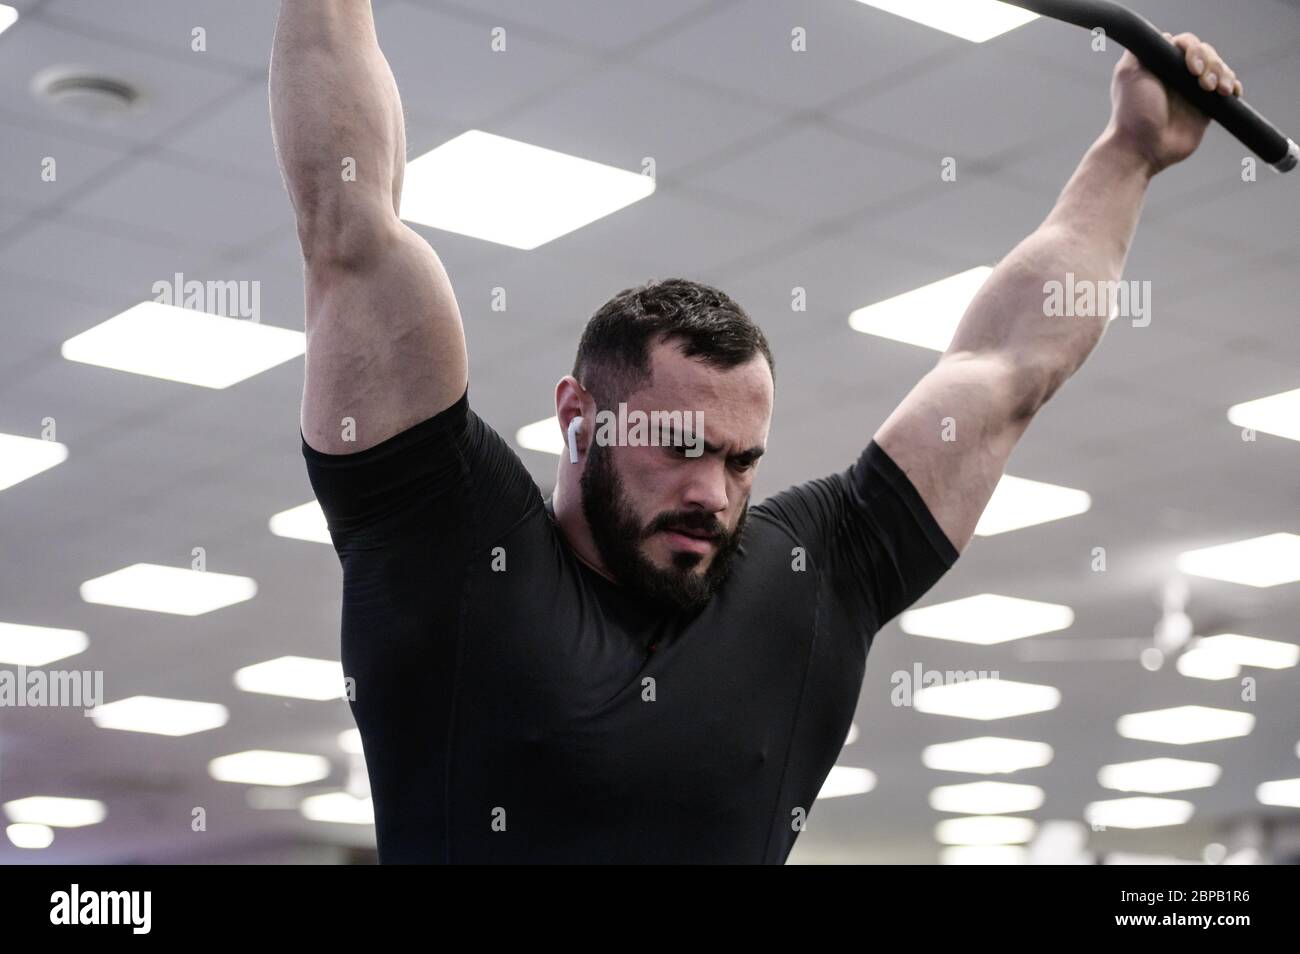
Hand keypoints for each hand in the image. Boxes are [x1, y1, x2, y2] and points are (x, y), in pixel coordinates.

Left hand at [1106, 31, 1242, 175]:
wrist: (1142, 148)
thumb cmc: (1133, 113)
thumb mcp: (1128, 74)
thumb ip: (1139, 50)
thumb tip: (1161, 37)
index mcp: (1162, 65)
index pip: (1187, 43)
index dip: (1194, 50)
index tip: (1191, 68)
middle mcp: (1178, 76)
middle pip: (1207, 53)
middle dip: (1211, 64)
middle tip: (1204, 85)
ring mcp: (1192, 92)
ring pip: (1219, 69)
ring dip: (1223, 74)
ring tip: (1216, 92)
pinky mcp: (1206, 108)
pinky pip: (1227, 89)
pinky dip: (1233, 86)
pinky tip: (1231, 92)